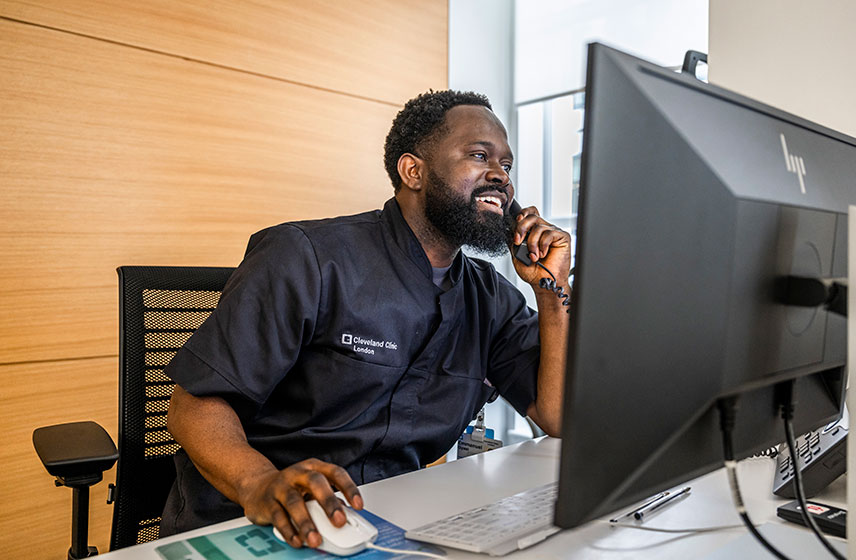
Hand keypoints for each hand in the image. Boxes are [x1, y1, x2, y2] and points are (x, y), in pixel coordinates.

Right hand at [237, 458, 362, 548]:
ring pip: (294, 502)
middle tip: (340, 522)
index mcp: (314, 467)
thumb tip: (347, 517)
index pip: (336, 473)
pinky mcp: (267, 502)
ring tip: (316, 539)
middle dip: (329, 503)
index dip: (349, 488)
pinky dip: (289, 531)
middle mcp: (298, 473)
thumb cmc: (292, 488)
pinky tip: (298, 541)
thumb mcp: (312, 488)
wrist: (257, 486)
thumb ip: (329, 499)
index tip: (359, 505)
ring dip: (307, 523)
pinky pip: (278, 517)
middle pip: (316, 483)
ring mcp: (281, 486)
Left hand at [510, 205, 571, 287]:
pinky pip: (549, 233)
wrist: (543, 283)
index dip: (523, 213)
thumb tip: (511, 230)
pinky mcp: (562, 237)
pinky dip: (542, 245)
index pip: (530, 213)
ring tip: (534, 256)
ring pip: (539, 227)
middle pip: (532, 217)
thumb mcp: (517, 254)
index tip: (516, 221)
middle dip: (521, 228)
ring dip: (532, 243)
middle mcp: (544, 230)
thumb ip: (515, 240)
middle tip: (518, 242)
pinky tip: (543, 254)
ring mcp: (553, 232)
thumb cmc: (533, 271)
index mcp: (534, 231)